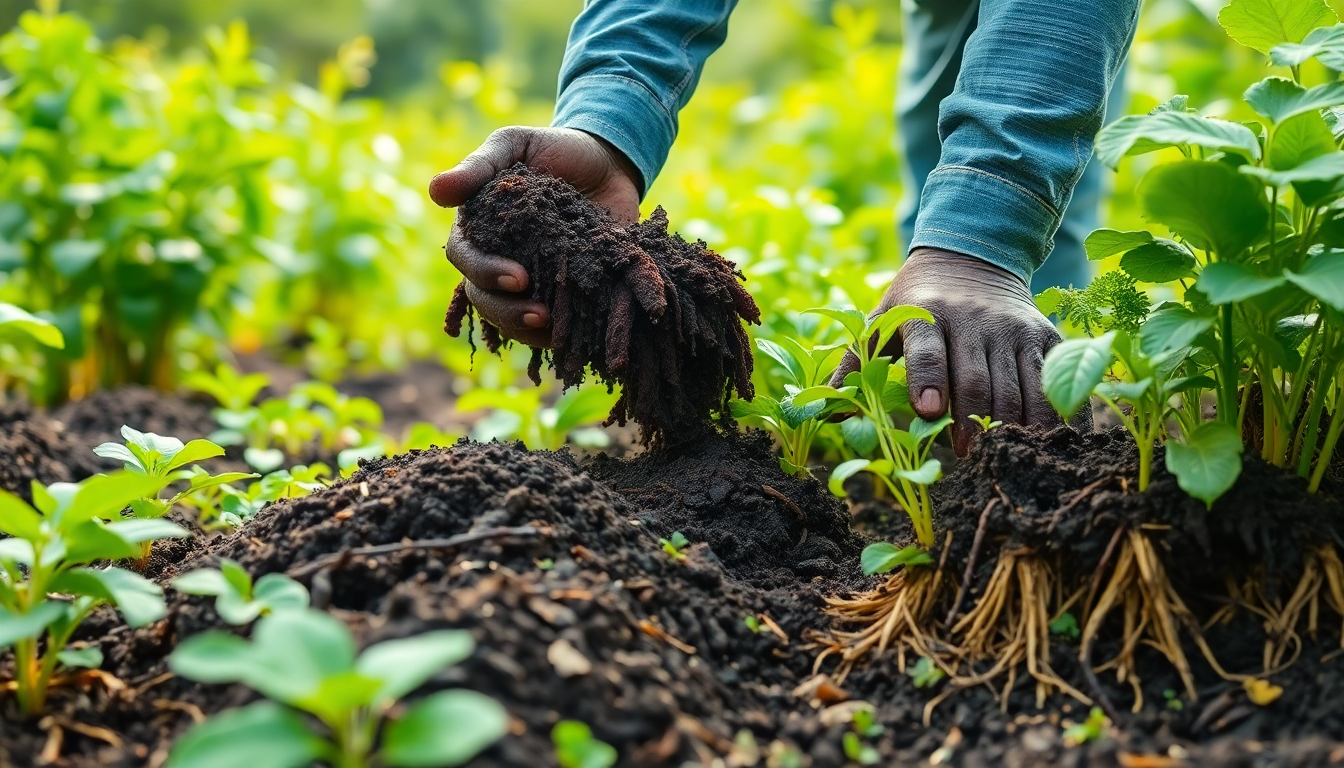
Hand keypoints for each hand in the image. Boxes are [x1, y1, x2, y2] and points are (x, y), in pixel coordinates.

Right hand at [428, 126, 641, 346]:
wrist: (610, 162)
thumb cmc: (556, 148)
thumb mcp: (515, 144)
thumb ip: (479, 166)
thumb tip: (435, 191)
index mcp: (479, 227)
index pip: (464, 257)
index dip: (484, 272)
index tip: (519, 277)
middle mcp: (497, 258)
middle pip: (482, 297)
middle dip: (505, 310)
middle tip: (538, 314)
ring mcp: (530, 279)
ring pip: (509, 317)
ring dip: (525, 329)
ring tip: (553, 329)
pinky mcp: (561, 292)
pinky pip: (547, 325)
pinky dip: (555, 335)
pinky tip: (571, 336)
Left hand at [832, 247, 1074, 454]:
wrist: (971, 258)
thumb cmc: (914, 303)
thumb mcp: (879, 320)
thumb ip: (853, 365)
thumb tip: (826, 413)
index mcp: (926, 314)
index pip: (927, 349)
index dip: (928, 380)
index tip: (928, 413)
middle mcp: (975, 319)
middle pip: (976, 379)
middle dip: (971, 421)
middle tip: (965, 456)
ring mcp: (1014, 328)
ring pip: (1020, 386)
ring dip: (1014, 428)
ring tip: (1004, 456)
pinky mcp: (1046, 336)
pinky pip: (1056, 381)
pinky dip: (1059, 414)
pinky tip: (1054, 443)